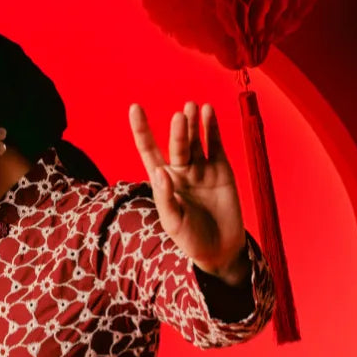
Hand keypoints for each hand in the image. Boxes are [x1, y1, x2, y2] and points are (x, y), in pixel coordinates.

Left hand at [129, 100, 247, 280]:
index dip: (141, 130)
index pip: (149, 151)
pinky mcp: (221, 169)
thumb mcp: (173, 223)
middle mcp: (180, 171)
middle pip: (176, 145)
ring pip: (195, 140)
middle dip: (178, 131)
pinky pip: (215, 144)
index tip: (134, 108)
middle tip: (180, 116)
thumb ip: (165, 198)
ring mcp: (201, 168)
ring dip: (192, 123)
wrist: (221, 250)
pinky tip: (208, 112)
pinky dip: (212, 128)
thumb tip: (159, 171)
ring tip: (191, 106)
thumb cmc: (191, 240)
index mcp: (163, 182)